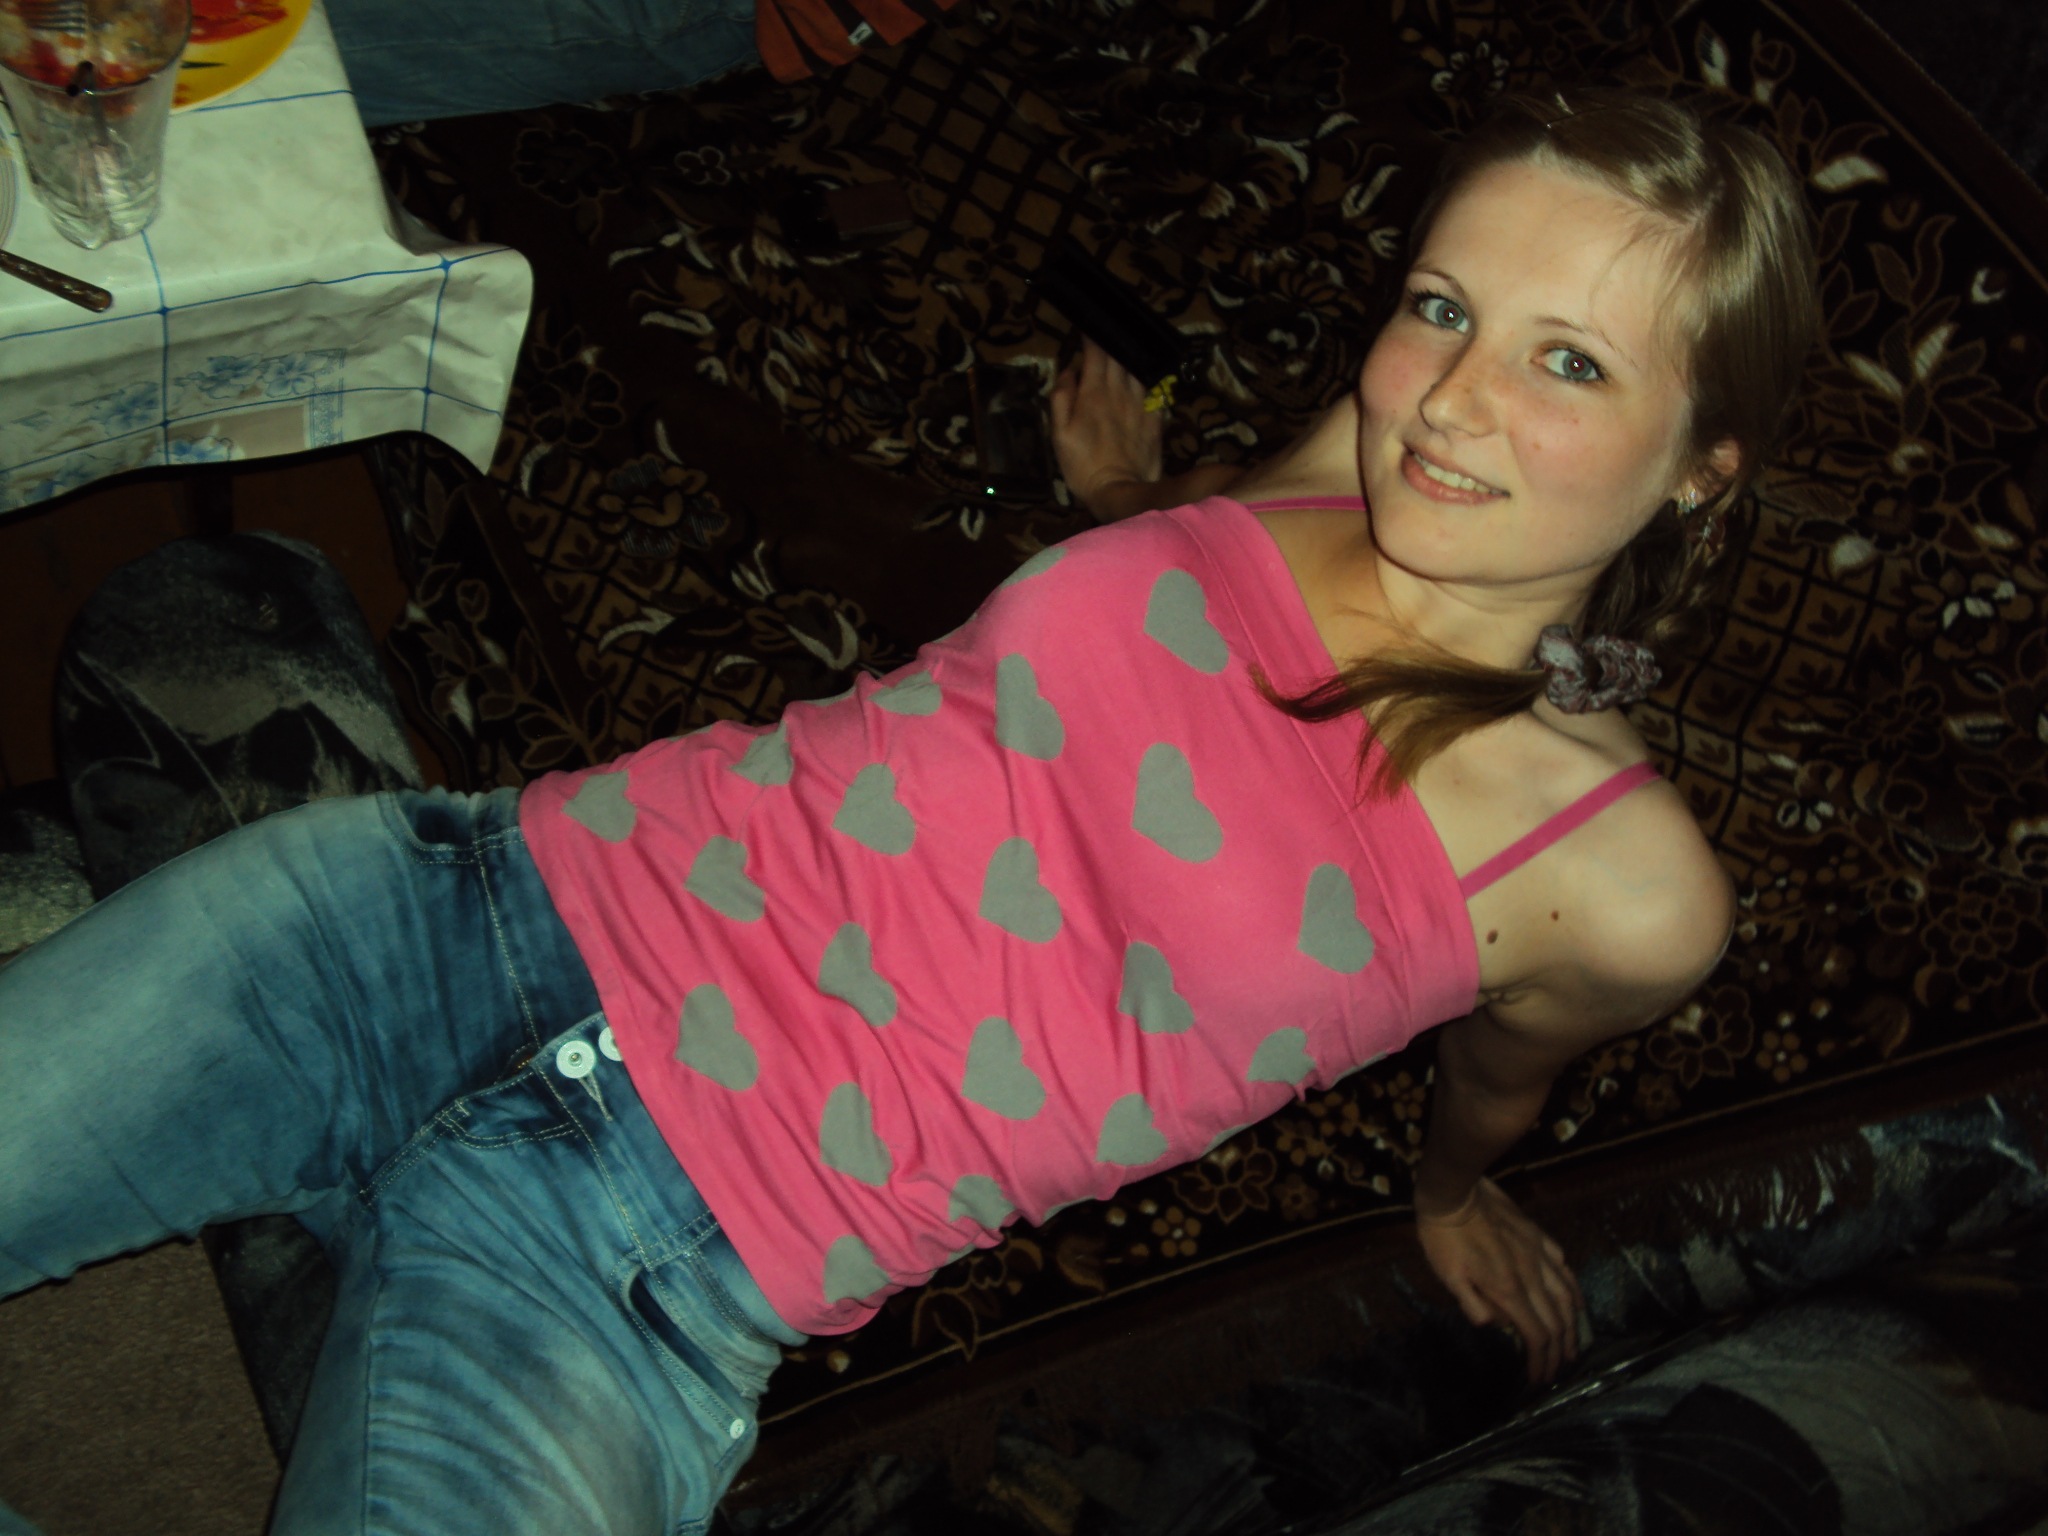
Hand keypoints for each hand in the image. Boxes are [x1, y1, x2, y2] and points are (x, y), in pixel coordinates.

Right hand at [1050, 337, 1163, 519]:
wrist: (1120, 492)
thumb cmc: (1082, 465)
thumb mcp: (1059, 433)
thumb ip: (1062, 397)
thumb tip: (1070, 369)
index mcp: (1094, 392)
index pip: (1096, 352)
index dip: (1092, 336)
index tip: (1088, 329)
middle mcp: (1120, 391)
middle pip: (1119, 357)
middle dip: (1112, 345)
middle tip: (1105, 342)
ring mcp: (1141, 404)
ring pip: (1136, 371)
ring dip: (1127, 363)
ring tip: (1121, 362)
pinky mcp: (1155, 418)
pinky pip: (1151, 392)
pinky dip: (1143, 384)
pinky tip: (1138, 387)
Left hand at [1415, 1177, 1584, 1385]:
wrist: (1455, 1193)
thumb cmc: (1445, 1238)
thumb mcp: (1448, 1278)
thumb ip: (1475, 1306)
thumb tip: (1498, 1326)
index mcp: (1508, 1290)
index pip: (1535, 1335)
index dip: (1541, 1361)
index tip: (1539, 1379)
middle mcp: (1531, 1275)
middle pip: (1556, 1321)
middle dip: (1560, 1351)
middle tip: (1559, 1370)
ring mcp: (1538, 1254)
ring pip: (1567, 1296)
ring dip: (1573, 1325)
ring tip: (1573, 1344)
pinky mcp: (1538, 1237)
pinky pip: (1564, 1268)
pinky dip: (1573, 1289)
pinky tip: (1574, 1299)